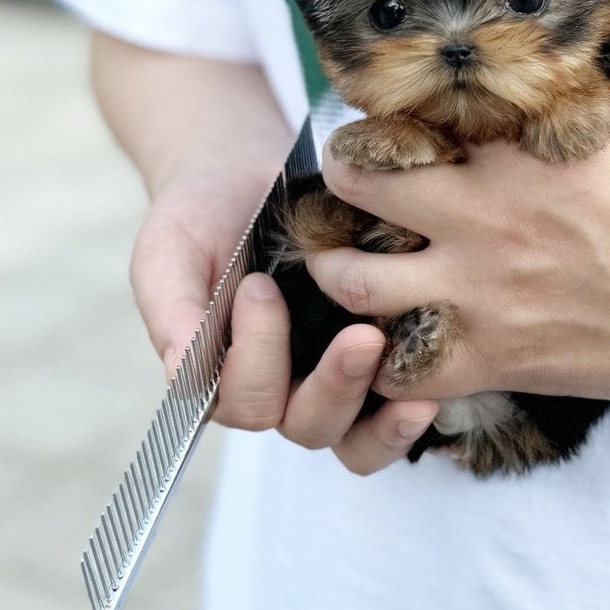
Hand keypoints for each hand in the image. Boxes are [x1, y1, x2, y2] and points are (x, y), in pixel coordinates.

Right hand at [129, 163, 438, 474]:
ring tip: (418, 389)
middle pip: (309, 426)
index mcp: (225, 376)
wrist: (247, 171)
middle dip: (335, 388)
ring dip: (385, 420)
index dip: (254, 359)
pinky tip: (440, 385)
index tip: (259, 288)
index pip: (244, 403)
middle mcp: (281, 390)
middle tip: (362, 337)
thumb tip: (183, 375)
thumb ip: (171, 311)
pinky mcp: (381, 360)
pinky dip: (416, 409)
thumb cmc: (201, 215)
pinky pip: (397, 410)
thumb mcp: (169, 251)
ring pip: (356, 438)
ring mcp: (332, 379)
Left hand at [303, 88, 609, 413]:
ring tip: (347, 255)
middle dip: (342, 173)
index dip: (382, 107)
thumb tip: (559, 37)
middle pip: (356, 181)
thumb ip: (587, 76)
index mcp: (519, 143)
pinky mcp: (498, 361)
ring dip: (337, 263)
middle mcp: (484, 215)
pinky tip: (393, 342)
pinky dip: (381, 359)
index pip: (406, 109)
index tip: (384, 111)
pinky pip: (398, 372)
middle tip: (351, 177)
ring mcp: (483, 295)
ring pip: (352, 281)